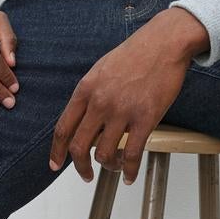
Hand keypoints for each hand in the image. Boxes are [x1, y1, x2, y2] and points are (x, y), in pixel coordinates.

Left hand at [47, 8, 208, 184]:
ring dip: (108, 166)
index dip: (57, 151)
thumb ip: (90, 95)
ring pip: (104, 153)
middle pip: (79, 146)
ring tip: (115, 166)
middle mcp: (99, 103)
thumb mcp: (100, 70)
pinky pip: (132, 154)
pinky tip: (129, 175)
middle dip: (80, 167)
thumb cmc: (135, 53)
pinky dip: (129, 170)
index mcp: (85, 90)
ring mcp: (121, 112)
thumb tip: (85, 119)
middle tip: (86, 175)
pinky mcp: (145, 119)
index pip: (63, 128)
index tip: (56, 164)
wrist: (163, 43)